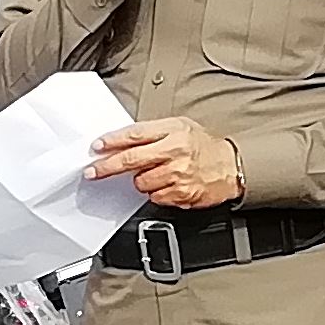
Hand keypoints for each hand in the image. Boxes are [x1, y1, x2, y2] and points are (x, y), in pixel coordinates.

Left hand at [87, 119, 241, 209]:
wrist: (231, 167)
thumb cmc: (203, 146)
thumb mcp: (180, 127)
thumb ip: (153, 132)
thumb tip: (123, 140)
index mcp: (173, 131)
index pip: (135, 135)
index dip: (112, 141)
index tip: (97, 147)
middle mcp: (175, 152)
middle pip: (131, 160)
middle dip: (107, 166)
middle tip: (93, 171)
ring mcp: (178, 175)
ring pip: (141, 183)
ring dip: (140, 180)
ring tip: (155, 173)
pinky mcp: (181, 194)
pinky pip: (155, 197)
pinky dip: (156, 192)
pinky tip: (167, 184)